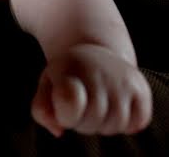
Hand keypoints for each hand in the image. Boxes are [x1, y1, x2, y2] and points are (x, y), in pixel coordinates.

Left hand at [31, 43, 151, 135]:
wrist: (95, 52)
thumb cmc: (67, 77)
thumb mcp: (47, 87)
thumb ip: (41, 110)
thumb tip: (59, 130)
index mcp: (67, 69)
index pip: (70, 101)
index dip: (66, 114)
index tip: (65, 105)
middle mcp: (96, 71)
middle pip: (92, 121)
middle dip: (83, 123)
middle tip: (81, 107)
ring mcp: (121, 79)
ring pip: (116, 124)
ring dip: (104, 125)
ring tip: (97, 107)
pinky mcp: (141, 88)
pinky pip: (138, 122)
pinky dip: (127, 123)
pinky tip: (114, 109)